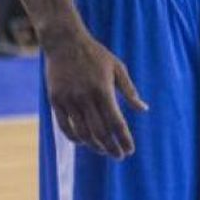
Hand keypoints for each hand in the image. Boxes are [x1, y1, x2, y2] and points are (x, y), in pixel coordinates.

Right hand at [43, 28, 147, 158]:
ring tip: (104, 150)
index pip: (116, 122)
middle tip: (119, 156)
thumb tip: (144, 109)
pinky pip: (64, 127)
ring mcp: (69, 101)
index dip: (124, 139)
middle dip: (111, 147)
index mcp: (103, 90)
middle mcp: (85, 98)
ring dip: (94, 145)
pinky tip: (84, 141)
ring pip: (82, 132)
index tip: (130, 151)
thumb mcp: (118, 68)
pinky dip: (74, 138)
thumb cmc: (96, 54)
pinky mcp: (55, 101)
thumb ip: (130, 91)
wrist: (64, 42)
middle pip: (100, 132)